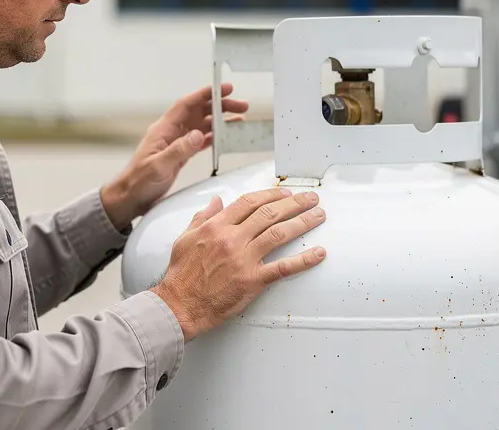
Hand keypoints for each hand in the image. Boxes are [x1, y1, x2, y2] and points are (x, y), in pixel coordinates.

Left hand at [101, 83, 246, 228]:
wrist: (131, 197)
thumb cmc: (138, 182)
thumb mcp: (158, 167)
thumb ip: (178, 151)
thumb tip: (198, 135)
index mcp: (163, 129)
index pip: (186, 105)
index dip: (205, 94)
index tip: (224, 89)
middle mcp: (171, 132)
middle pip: (198, 111)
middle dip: (219, 106)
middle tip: (241, 104)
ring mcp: (176, 142)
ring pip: (202, 124)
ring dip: (220, 120)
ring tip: (241, 118)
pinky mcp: (180, 154)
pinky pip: (201, 140)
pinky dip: (215, 136)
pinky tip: (228, 136)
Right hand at [149, 188, 326, 341]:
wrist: (179, 304)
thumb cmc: (181, 275)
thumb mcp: (185, 238)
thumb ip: (202, 217)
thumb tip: (215, 201)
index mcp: (216, 227)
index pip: (249, 202)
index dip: (270, 195)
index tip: (284, 193)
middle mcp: (232, 239)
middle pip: (269, 213)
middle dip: (294, 203)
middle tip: (309, 199)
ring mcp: (243, 259)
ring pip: (280, 234)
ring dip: (303, 222)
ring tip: (318, 216)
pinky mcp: (252, 280)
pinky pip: (283, 267)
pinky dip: (304, 259)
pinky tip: (318, 253)